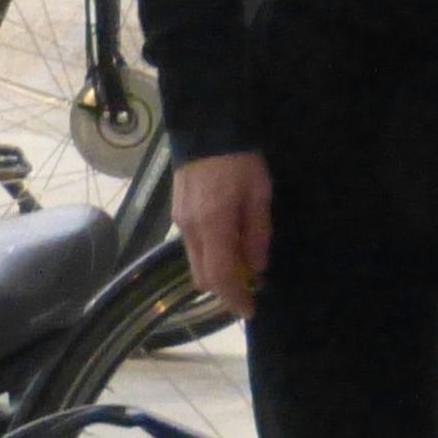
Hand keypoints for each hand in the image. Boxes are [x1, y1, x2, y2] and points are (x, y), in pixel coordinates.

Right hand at [177, 151, 273, 319]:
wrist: (207, 126)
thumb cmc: (240, 159)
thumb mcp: (259, 194)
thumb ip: (258, 234)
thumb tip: (257, 268)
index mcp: (212, 225)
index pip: (219, 277)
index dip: (235, 298)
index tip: (250, 310)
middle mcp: (190, 228)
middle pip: (202, 276)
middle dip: (226, 289)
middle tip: (251, 286)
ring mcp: (180, 220)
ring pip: (196, 263)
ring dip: (218, 271)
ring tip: (243, 263)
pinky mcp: (178, 212)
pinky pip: (193, 246)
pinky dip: (210, 254)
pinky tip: (229, 243)